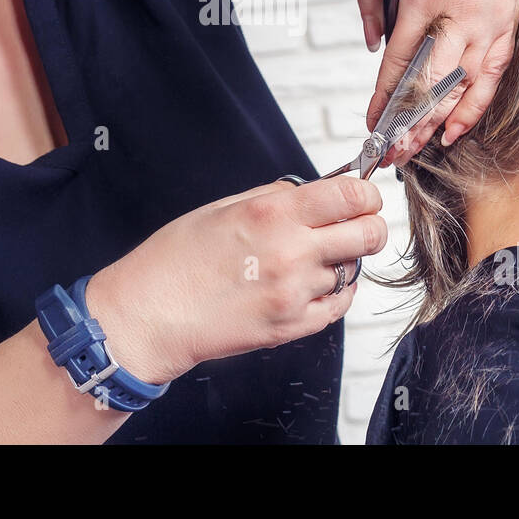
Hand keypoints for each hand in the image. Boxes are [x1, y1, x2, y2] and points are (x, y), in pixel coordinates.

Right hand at [84, 177, 385, 383]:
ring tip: (313, 258)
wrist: (149, 315)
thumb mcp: (222, 208)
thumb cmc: (174, 260)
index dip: (366, 194)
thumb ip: (274, 196)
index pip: (350, 196)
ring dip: (342, 261)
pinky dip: (335, 292)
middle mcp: (291, 252)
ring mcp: (295, 294)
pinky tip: (312, 283)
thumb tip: (312, 191)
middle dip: (369, 226)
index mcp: (272, 214)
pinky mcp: (292, 327)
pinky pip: (339, 305)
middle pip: (368, 234)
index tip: (364, 197)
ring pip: (352, 270)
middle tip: (358, 225)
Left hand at [356, 0, 518, 163]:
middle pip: (432, 84)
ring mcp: (491, 20)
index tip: (370, 123)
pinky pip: (494, 74)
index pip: (400, 61)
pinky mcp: (512, 20)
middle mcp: (461, 13)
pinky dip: (477, 105)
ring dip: (438, 123)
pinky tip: (457, 129)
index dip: (383, 97)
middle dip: (408, 124)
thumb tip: (374, 43)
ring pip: (464, 86)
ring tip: (416, 151)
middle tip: (388, 152)